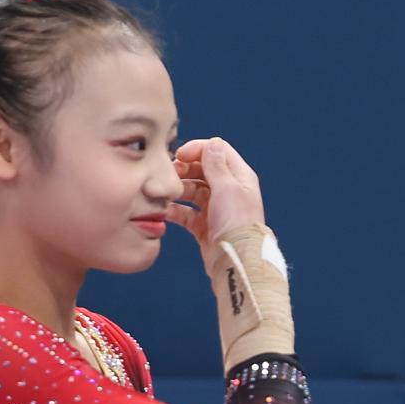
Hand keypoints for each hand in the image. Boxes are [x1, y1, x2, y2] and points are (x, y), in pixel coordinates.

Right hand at [168, 137, 265, 267]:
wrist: (236, 260)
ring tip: (165, 193)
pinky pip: (186, 212)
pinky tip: (164, 210)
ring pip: (192, 190)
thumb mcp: (227, 188)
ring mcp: (216, 208)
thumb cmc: (237, 223)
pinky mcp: (205, 225)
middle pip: (202, 169)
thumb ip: (216, 165)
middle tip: (168, 175)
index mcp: (239, 177)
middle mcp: (229, 190)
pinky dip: (175, 210)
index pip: (217, 151)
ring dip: (177, 190)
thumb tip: (213, 143)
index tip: (179, 156)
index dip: (197, 150)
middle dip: (184, 169)